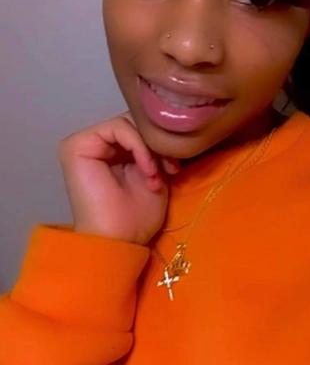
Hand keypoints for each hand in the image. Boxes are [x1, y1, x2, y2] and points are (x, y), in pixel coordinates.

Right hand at [58, 110, 179, 244]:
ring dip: (150, 149)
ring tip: (156, 177)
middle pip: (135, 123)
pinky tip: (147, 172)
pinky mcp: (77, 145)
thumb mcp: (156, 173)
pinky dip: (140, 147)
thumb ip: (156, 148)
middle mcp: (95, 144)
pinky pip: (118, 127)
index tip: (177, 167)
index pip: (140, 129)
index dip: (161, 142)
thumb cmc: (136, 217)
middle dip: (157, 145)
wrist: (120, 241)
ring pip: (129, 123)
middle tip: (171, 169)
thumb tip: (168, 126)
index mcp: (111, 150)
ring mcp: (84, 142)